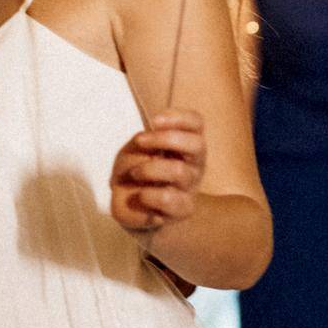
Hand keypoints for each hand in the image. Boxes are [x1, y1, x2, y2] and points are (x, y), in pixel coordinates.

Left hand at [110, 110, 205, 235]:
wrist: (129, 205)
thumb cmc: (135, 169)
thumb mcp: (134, 149)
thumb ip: (144, 141)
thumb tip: (152, 144)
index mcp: (185, 142)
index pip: (196, 122)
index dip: (178, 118)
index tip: (153, 121)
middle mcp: (194, 163)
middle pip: (197, 144)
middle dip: (165, 138)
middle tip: (139, 141)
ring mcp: (191, 186)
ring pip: (179, 171)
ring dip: (149, 169)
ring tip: (134, 174)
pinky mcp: (183, 209)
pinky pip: (169, 199)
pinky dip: (149, 195)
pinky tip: (141, 196)